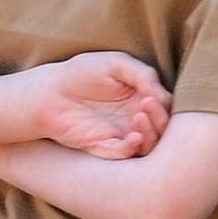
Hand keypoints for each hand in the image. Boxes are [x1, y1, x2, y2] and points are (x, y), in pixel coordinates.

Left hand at [34, 51, 170, 158]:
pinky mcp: (106, 147)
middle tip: (148, 104)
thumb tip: (163, 94)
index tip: (155, 94)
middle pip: (164, 128)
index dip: (168, 104)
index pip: (168, 107)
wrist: (49, 92)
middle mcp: (136, 119)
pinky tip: (134, 136)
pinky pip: (126, 155)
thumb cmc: (82, 73)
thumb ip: (142, 73)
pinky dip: (134, 148)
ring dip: (151, 133)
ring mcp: (123, 135)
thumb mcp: (116, 63)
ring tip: (140, 116)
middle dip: (162, 119)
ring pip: (150, 144)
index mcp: (143, 98)